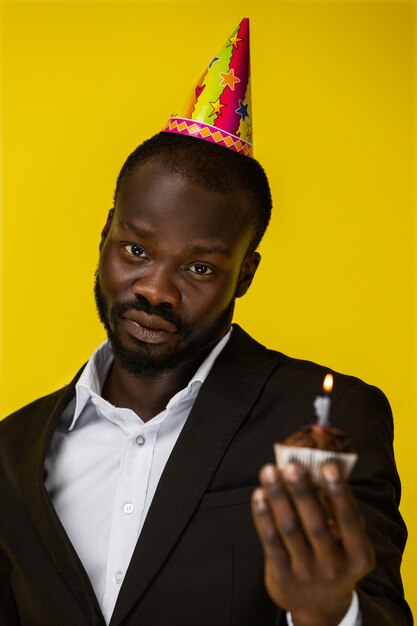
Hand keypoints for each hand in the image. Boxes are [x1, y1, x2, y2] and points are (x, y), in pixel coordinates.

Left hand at [251, 462, 374, 625]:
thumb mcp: (347, 543)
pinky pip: (270, 540)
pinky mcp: (283, 576)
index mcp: (358, 555)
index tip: (329, 465)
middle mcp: (334, 567)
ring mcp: (307, 573)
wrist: (318, 605)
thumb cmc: (333, 557)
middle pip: (315, 523)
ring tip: (269, 471)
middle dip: (302, 491)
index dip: (339, 491)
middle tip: (291, 465)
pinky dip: (263, 515)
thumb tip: (317, 470)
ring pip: (289, 528)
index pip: (349, 519)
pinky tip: (259, 494)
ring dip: (278, 496)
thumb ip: (337, 513)